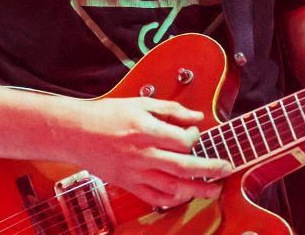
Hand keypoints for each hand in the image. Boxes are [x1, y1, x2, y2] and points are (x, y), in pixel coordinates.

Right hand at [58, 96, 232, 208]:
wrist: (77, 133)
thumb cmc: (108, 115)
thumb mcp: (141, 103)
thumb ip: (171, 110)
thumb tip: (197, 117)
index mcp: (146, 130)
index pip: (182, 140)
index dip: (195, 137)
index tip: (194, 133)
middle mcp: (143, 154)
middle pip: (184, 166)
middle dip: (210, 169)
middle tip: (227, 169)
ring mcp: (136, 172)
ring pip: (173, 187)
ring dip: (197, 190)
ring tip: (214, 189)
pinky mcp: (129, 184)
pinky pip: (155, 197)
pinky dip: (173, 199)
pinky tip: (185, 196)